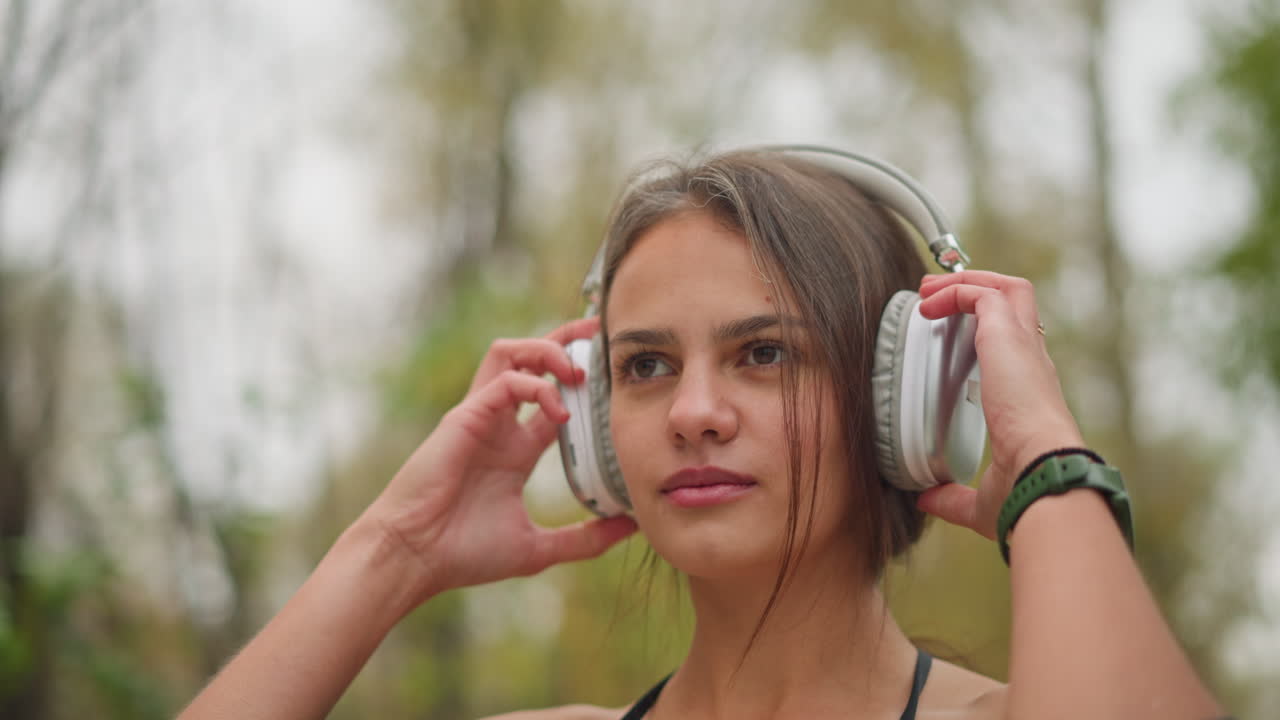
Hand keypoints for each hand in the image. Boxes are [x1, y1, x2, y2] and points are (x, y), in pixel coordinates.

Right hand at [360, 317, 636, 604]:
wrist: (414, 558)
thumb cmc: (463, 554)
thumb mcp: (538, 548)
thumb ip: (585, 539)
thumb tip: (631, 529)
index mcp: (514, 450)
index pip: (552, 397)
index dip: (583, 384)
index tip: (615, 379)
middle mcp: (498, 426)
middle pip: (528, 359)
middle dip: (564, 340)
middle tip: (601, 335)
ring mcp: (479, 417)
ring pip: (510, 353)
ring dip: (547, 350)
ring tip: (577, 371)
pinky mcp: (464, 418)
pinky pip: (504, 380)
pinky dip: (536, 386)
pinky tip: (558, 411)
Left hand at [912, 271, 1084, 539]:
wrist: (1043, 476)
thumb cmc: (1024, 492)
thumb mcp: (982, 498)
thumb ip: (953, 497)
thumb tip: (927, 502)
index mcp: (1031, 395)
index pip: (1017, 348)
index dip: (986, 332)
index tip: (951, 333)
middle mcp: (1034, 364)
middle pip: (1017, 304)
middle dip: (976, 290)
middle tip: (935, 297)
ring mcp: (1024, 349)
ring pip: (1007, 288)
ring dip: (967, 281)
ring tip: (929, 290)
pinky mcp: (1008, 338)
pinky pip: (984, 294)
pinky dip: (956, 290)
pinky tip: (929, 304)